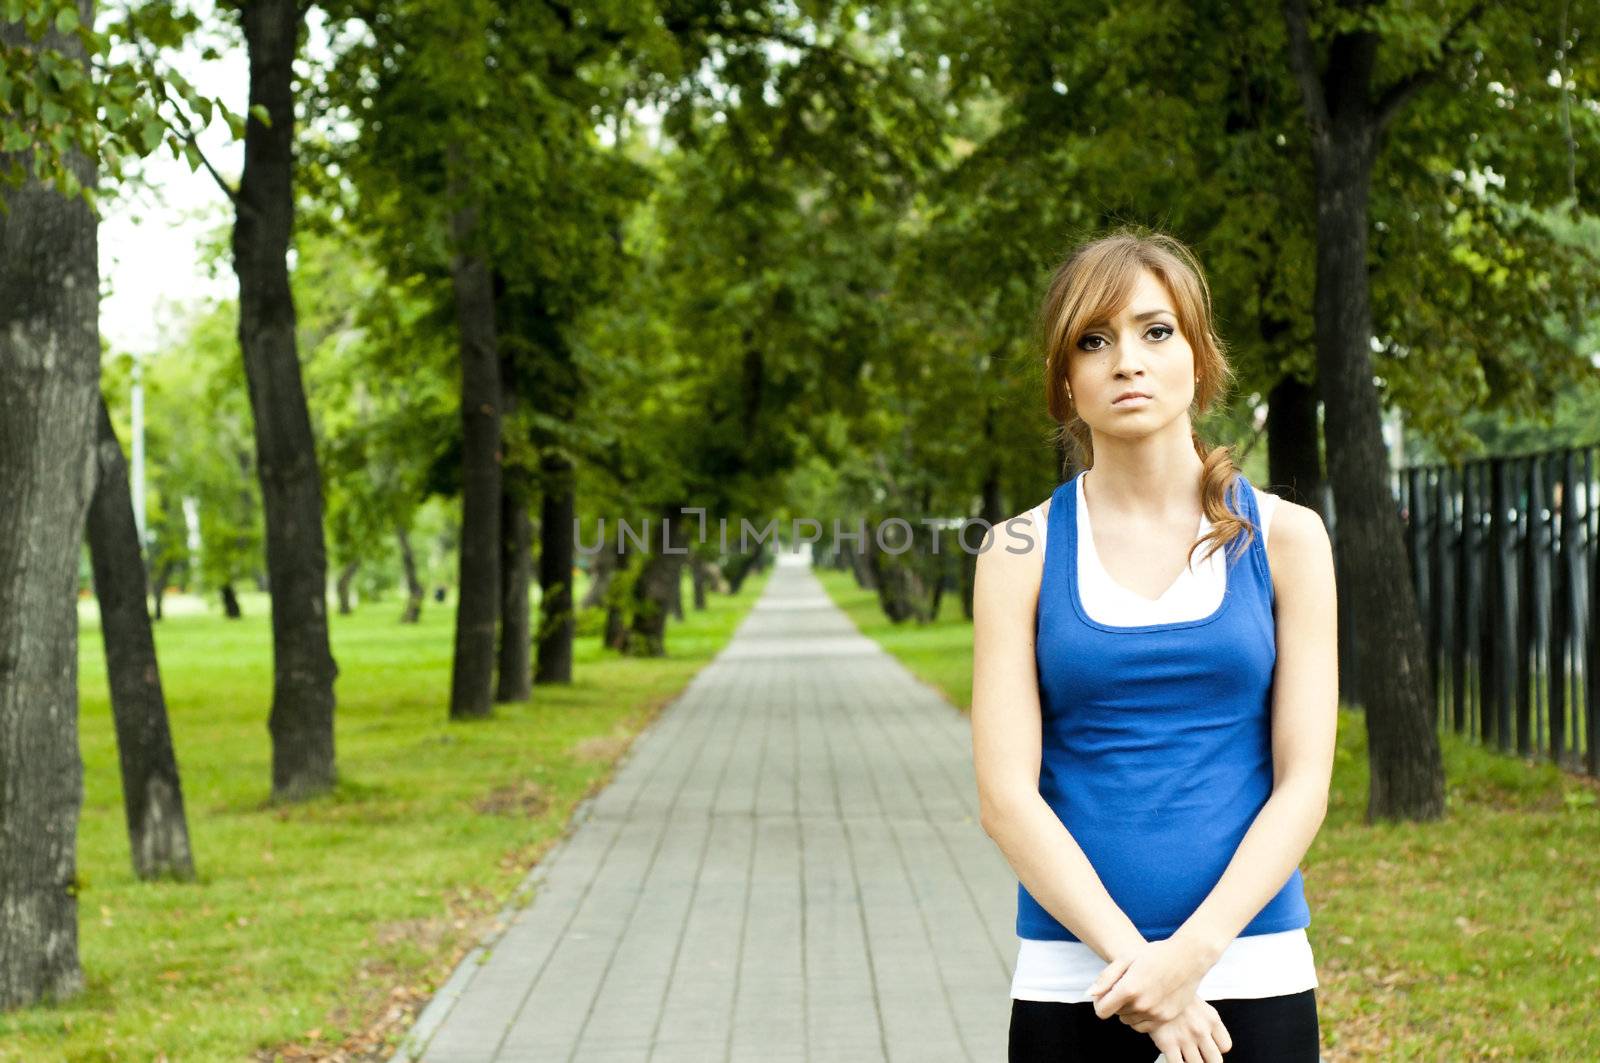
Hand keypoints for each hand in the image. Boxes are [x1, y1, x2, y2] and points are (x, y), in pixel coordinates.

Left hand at [1087, 935, 1211, 1026]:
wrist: (1188, 958)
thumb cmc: (1155, 954)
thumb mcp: (1126, 959)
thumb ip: (1106, 978)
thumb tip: (1090, 994)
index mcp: (1129, 989)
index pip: (1101, 1010)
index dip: (1099, 1003)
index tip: (1104, 994)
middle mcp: (1142, 1004)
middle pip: (1115, 1014)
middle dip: (1116, 1002)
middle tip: (1127, 986)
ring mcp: (1155, 1013)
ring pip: (1129, 1021)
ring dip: (1129, 1011)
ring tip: (1139, 992)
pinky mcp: (1166, 1018)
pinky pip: (1144, 1027)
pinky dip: (1141, 1018)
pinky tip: (1147, 1001)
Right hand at [1146, 996, 1231, 1062]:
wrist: (1152, 983)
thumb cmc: (1174, 994)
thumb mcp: (1197, 1003)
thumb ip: (1206, 1021)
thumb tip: (1207, 1041)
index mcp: (1211, 1018)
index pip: (1225, 1046)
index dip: (1216, 1049)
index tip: (1207, 1047)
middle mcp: (1201, 1029)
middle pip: (1215, 1060)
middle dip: (1207, 1061)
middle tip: (1197, 1057)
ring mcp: (1185, 1037)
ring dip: (1190, 1062)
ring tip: (1182, 1054)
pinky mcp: (1167, 1043)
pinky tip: (1171, 1056)